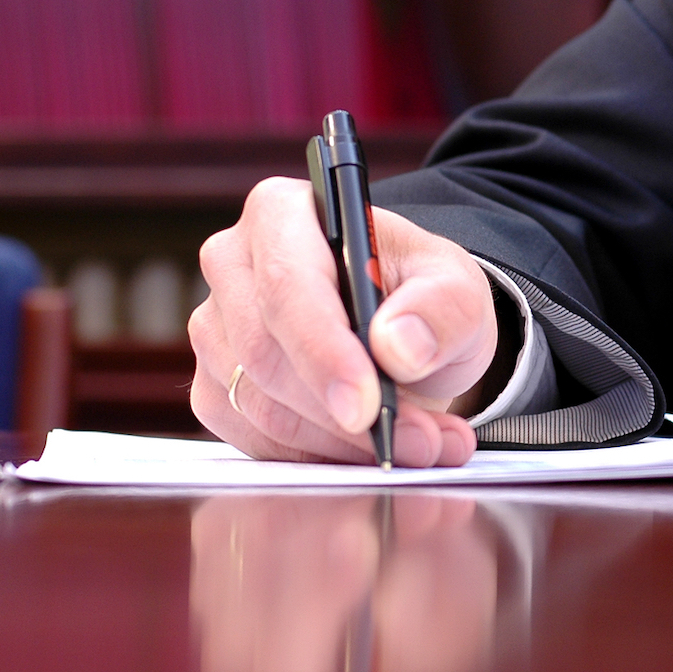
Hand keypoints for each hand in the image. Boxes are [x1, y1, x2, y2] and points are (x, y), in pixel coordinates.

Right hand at [190, 176, 496, 465]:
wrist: (402, 332)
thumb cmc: (420, 296)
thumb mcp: (457, 289)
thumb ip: (440, 309)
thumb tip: (398, 348)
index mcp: (281, 213)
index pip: (287, 286)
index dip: (324, 352)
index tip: (368, 405)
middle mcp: (232, 265)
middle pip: (265, 355)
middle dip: (346, 415)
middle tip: (424, 442)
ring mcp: (215, 329)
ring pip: (260, 407)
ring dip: (344, 443)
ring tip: (422, 446)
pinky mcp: (215, 387)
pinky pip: (254, 440)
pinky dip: (318, 457)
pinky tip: (369, 451)